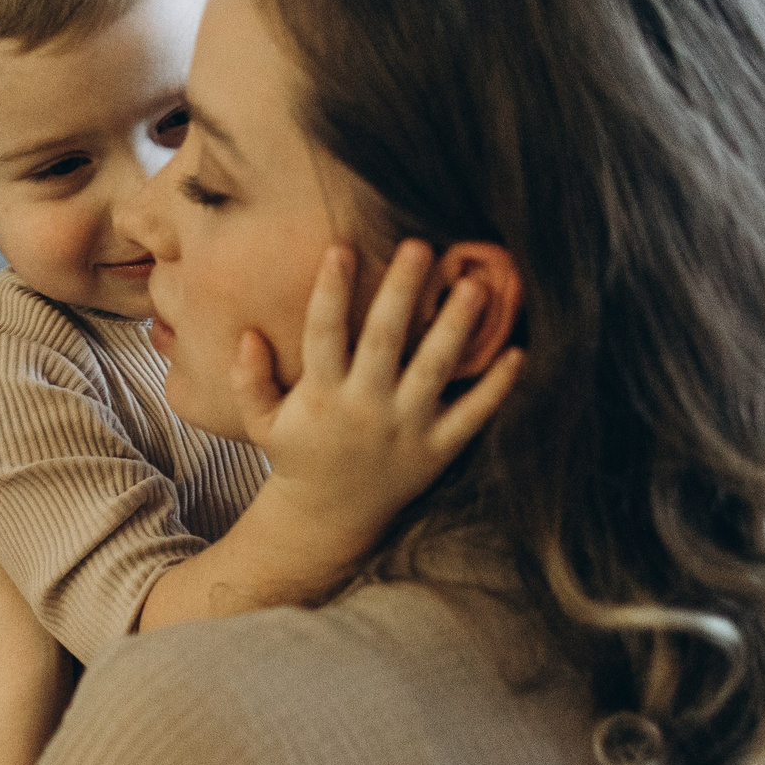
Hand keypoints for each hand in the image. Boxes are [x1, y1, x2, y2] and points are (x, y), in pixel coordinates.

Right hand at [231, 241, 523, 548]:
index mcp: (321, 395)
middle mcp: (364, 408)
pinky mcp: (437, 450)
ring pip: (434, 370)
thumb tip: (247, 335)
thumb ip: (248, 380)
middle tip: (421, 246)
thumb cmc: (298, 454)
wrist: (329, 518)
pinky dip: (496, 387)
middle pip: (385, 340)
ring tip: (476, 285)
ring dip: (456, 327)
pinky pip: (472, 415)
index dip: (330, 291)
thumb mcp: (261, 422)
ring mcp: (405, 430)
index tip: (341, 249)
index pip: (323, 334)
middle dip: (401, 292)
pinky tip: (518, 352)